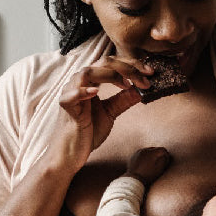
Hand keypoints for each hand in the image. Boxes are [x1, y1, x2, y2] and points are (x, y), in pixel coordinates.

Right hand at [54, 56, 153, 171]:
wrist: (70, 153)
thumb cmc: (87, 132)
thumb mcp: (111, 113)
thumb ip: (123, 100)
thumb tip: (141, 89)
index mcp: (90, 81)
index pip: (112, 63)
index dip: (132, 65)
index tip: (150, 73)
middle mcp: (80, 82)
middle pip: (103, 63)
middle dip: (127, 67)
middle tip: (146, 76)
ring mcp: (70, 93)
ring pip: (87, 72)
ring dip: (110, 75)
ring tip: (127, 84)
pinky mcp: (65, 107)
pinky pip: (71, 95)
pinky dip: (83, 92)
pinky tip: (96, 93)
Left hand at [126, 147, 170, 185]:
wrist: (134, 179)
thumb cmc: (148, 175)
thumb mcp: (159, 169)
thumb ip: (164, 160)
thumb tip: (165, 155)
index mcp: (152, 153)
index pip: (162, 149)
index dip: (166, 155)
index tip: (166, 161)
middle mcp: (145, 150)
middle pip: (155, 148)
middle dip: (159, 154)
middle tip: (160, 161)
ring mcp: (139, 152)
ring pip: (149, 150)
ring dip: (152, 154)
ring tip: (152, 163)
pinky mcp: (134, 155)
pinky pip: (143, 153)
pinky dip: (146, 156)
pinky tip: (146, 163)